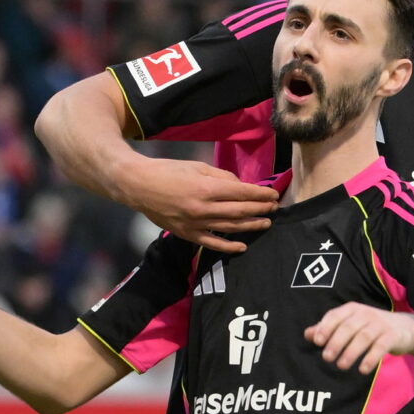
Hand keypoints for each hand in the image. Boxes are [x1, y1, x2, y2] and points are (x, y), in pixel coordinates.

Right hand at [123, 156, 277, 252]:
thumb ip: (222, 177)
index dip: (260, 194)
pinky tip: (243, 246)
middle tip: (274, 207)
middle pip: (240, 211)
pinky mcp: (188, 235)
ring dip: (251, 226)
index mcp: (206, 189)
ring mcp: (196, 224)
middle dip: (260, 208)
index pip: (242, 193)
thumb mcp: (197, 167)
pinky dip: (228, 246)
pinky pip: (212, 243)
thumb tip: (241, 186)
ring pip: (230, 228)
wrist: (139, 186)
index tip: (273, 194)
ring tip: (266, 223)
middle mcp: (203, 209)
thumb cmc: (168, 171)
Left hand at [305, 303, 413, 372]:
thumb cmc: (370, 327)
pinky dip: (371, 358)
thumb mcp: (350, 325)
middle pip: (348, 327)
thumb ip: (329, 329)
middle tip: (327, 358)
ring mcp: (380, 324)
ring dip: (351, 352)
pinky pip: (380, 347)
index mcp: (352, 309)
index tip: (317, 342)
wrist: (405, 329)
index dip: (325, 327)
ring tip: (341, 366)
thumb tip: (308, 335)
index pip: (335, 315)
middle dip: (336, 342)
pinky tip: (362, 370)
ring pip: (364, 337)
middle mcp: (366, 314)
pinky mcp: (392, 336)